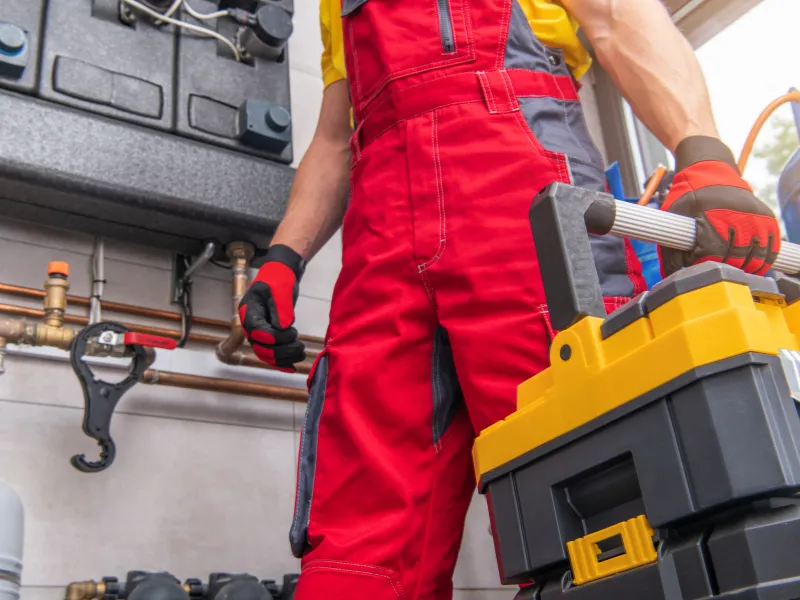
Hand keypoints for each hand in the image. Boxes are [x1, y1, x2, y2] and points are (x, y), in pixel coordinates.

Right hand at [239, 244, 306, 370]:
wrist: (281, 275)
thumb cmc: (279, 278)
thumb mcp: (280, 289)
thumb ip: (281, 308)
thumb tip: (283, 327)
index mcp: (249, 312)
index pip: (257, 332)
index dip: (273, 338)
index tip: (292, 332)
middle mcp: (250, 325)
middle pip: (261, 348)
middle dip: (281, 351)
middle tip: (300, 347)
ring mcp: (258, 332)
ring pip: (266, 354)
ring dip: (283, 358)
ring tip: (301, 353)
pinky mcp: (268, 336)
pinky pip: (271, 354)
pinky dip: (281, 362)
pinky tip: (293, 366)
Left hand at [659, 136, 779, 275]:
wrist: (711, 172)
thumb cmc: (688, 198)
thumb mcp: (673, 218)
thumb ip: (670, 249)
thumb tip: (671, 277)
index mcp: (711, 215)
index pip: (712, 255)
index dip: (703, 265)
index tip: (696, 264)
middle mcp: (736, 215)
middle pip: (734, 259)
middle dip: (723, 269)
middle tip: (713, 271)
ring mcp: (754, 217)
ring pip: (755, 257)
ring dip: (744, 269)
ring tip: (731, 271)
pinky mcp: (766, 218)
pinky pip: (771, 248)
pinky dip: (763, 260)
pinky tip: (751, 265)